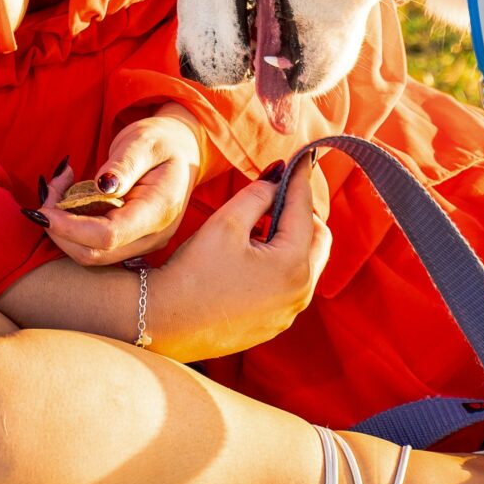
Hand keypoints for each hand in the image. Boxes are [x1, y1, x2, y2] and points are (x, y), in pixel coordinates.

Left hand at [36, 110, 203, 266]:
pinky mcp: (128, 242)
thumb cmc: (161, 142)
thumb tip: (102, 187)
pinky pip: (91, 244)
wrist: (180, 152)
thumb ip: (124, 165)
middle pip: (95, 253)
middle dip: (60, 230)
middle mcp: (152, 236)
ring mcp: (141, 243)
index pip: (110, 235)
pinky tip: (67, 196)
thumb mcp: (144, 142)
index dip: (71, 228)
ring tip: (57, 187)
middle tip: (47, 191)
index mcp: (159, 210)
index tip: (43, 210)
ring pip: (89, 253)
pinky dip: (71, 225)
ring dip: (62, 228)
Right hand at [141, 159, 331, 361]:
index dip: (300, 180)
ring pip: (307, 264)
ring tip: (261, 225)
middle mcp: (301, 291)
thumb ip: (258, 195)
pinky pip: (290, 286)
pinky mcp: (274, 323)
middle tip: (278, 195)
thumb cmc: (193, 272)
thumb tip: (278, 177)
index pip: (306, 210)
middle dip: (303, 213)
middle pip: (318, 239)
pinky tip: (252, 257)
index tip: (300, 159)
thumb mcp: (225, 224)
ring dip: (293, 240)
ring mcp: (289, 312)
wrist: (164, 323)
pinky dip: (282, 265)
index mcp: (293, 264)